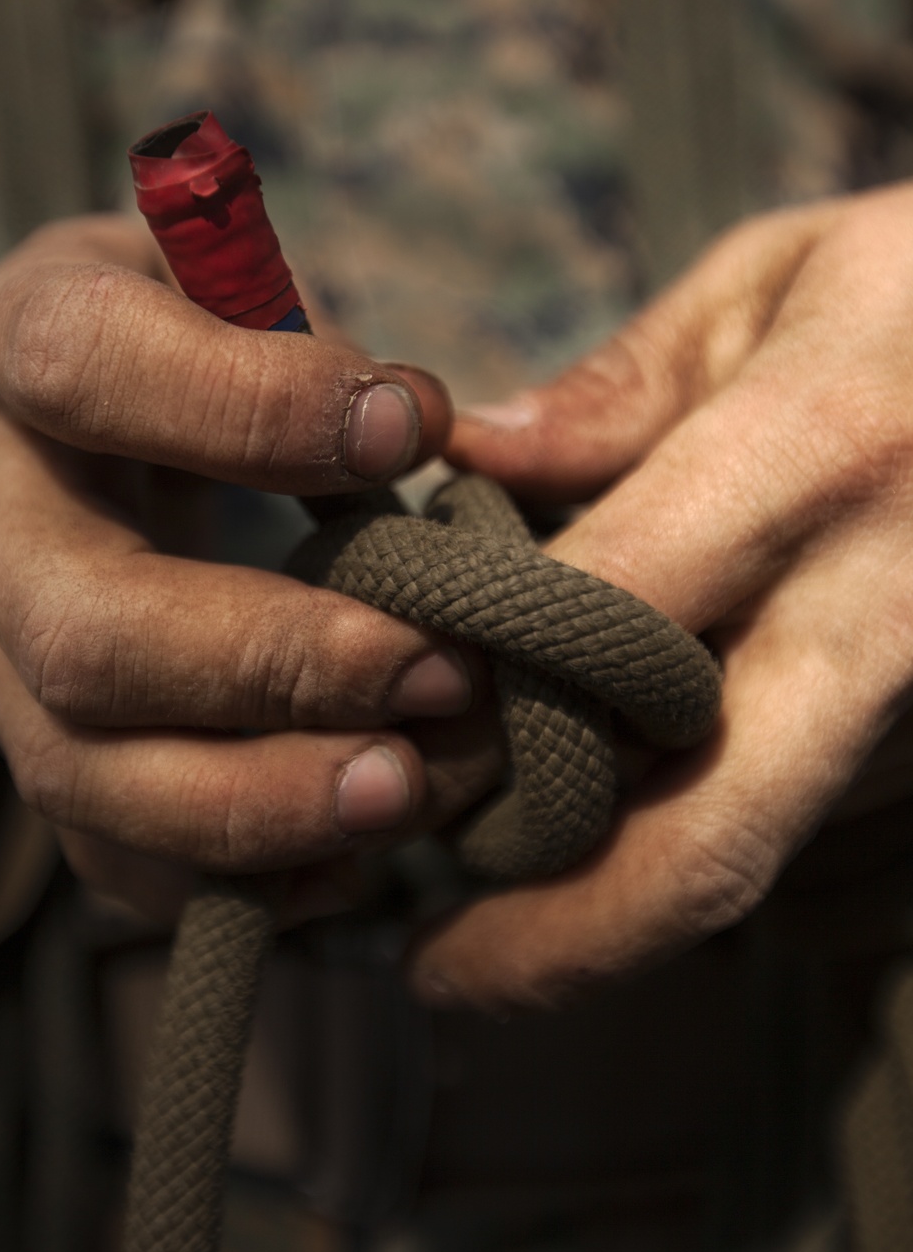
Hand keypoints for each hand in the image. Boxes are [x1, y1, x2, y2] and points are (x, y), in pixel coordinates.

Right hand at [0, 217, 499, 918]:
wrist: (67, 426)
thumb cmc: (172, 332)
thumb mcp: (217, 271)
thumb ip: (297, 323)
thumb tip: (411, 430)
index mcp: (20, 353)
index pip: (85, 371)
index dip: (250, 410)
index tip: (412, 434)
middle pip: (83, 636)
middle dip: (273, 671)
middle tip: (439, 673)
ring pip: (82, 774)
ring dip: (261, 806)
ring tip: (408, 790)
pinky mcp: (44, 741)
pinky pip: (109, 854)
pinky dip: (236, 879)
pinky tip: (349, 852)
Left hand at [409, 186, 912, 1008]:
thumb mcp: (787, 280)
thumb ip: (626, 388)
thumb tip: (474, 461)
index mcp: (821, 457)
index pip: (600, 620)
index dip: (474, 706)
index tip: (390, 756)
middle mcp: (899, 618)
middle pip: (704, 842)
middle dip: (552, 940)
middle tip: (444, 972)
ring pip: (766, 866)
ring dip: (643, 882)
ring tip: (569, 839)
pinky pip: (851, 883)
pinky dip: (760, 875)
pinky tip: (715, 800)